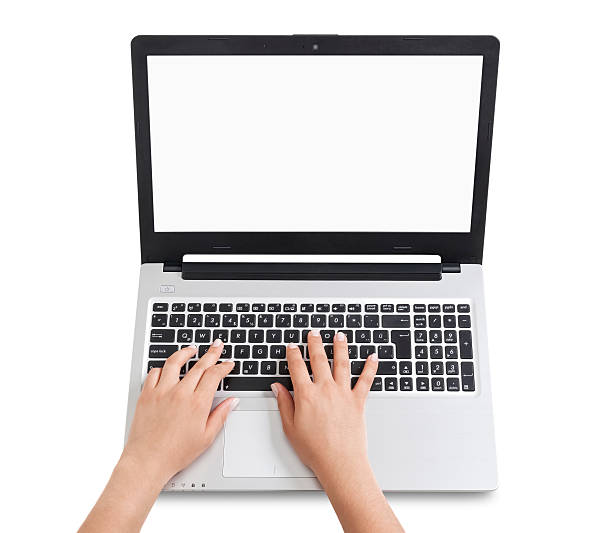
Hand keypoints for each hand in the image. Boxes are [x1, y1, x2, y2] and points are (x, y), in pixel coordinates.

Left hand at [80, 341, 237, 532]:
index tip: (228, 363)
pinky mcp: (146, 395)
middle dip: (211, 353)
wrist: (147, 461)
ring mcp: (162, 392)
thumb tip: (232, 402)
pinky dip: (162, 368)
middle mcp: (180, 393)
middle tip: (217, 345)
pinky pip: (154, 373)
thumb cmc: (175, 453)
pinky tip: (167, 368)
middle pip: (199, 365)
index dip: (223, 366)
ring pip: (175, 362)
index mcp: (197, 403)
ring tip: (191, 349)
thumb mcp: (206, 438)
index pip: (214, 375)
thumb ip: (221, 415)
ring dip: (185, 352)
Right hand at [272, 331, 403, 532]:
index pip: (297, 367)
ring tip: (339, 336)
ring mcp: (343, 393)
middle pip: (319, 359)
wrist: (340, 462)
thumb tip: (277, 388)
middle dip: (315, 343)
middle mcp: (325, 389)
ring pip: (342, 363)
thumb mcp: (291, 427)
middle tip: (314, 333)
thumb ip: (284, 404)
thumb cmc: (315, 449)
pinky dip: (370, 367)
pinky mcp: (358, 401)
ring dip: (340, 347)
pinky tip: (372, 356)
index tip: (292, 347)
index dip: (293, 354)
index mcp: (306, 395)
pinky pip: (366, 380)